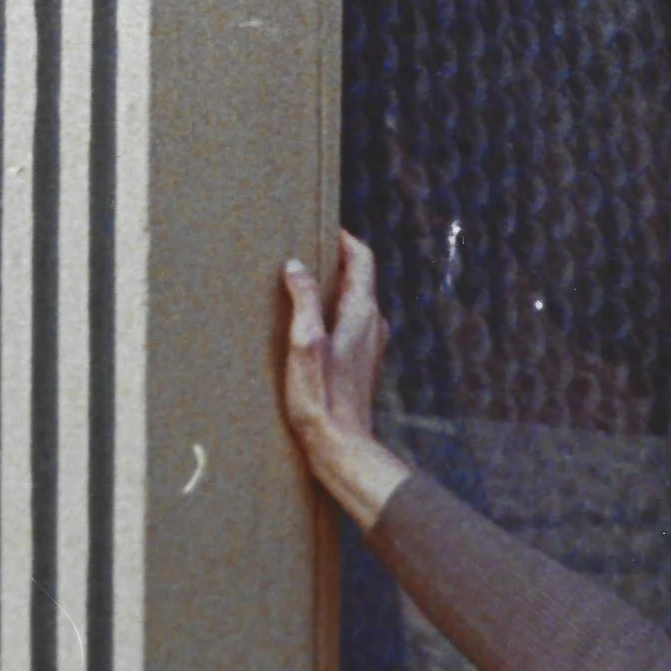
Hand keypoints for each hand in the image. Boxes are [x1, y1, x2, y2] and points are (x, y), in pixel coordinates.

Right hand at [281, 231, 409, 528]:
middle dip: (334, 259)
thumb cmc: (320, 396)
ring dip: (332, 286)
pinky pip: (350, 321)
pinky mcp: (361, 362)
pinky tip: (308, 322)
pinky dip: (332, 309)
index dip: (344, 239)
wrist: (341, 444)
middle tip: (304, 249)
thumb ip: (302, 301)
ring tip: (300, 281)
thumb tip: (296, 265)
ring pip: (355, 300)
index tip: (322, 226)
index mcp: (362, 312)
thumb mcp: (304, 343)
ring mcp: (370, 344)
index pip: (362, 259)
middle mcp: (373, 324)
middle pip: (359, 277)